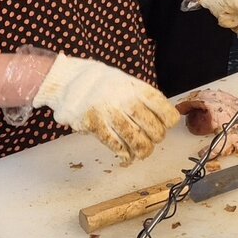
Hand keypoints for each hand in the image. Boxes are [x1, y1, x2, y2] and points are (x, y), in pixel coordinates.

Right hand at [32, 54, 179, 163]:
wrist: (69, 79)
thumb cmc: (101, 82)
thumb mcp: (125, 81)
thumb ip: (141, 98)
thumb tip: (160, 118)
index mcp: (134, 87)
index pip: (161, 106)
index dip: (168, 120)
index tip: (167, 126)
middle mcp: (123, 99)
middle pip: (151, 126)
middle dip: (156, 138)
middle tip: (153, 141)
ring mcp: (108, 112)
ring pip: (135, 138)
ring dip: (142, 150)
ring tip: (142, 153)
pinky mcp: (93, 125)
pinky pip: (114, 144)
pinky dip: (124, 154)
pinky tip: (126, 157)